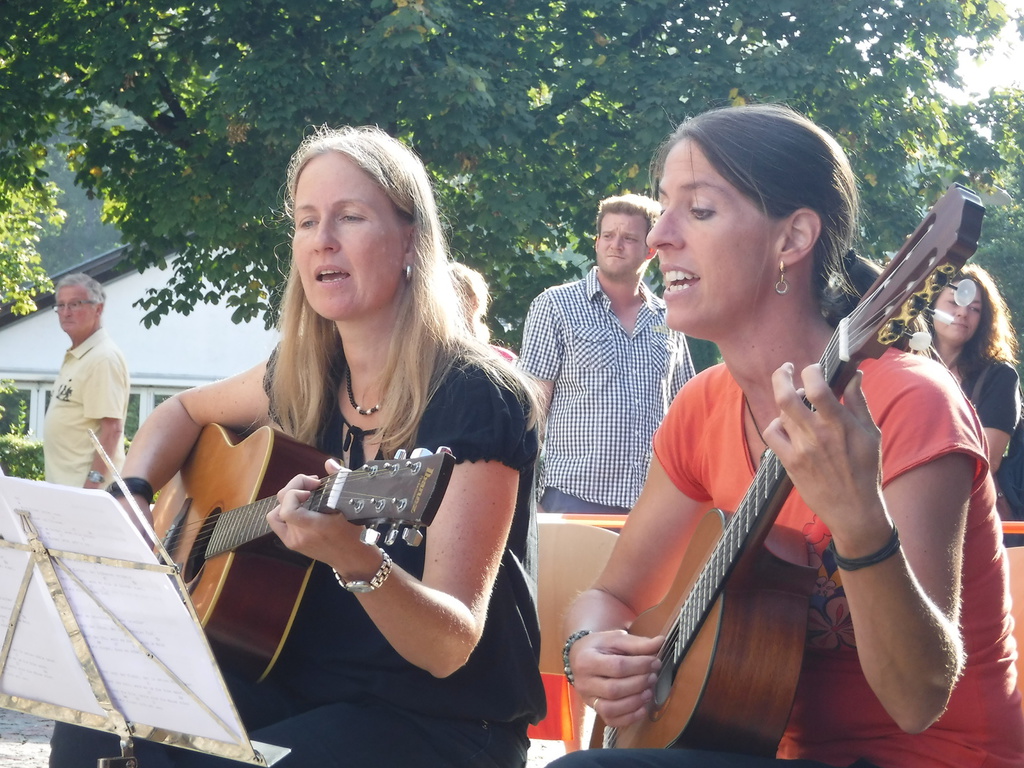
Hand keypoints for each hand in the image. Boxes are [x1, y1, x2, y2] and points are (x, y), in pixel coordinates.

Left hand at [267, 459, 378, 570]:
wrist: (351, 558)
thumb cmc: (354, 533)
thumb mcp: (351, 505)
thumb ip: (340, 480)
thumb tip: (329, 463)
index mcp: (314, 527)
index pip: (288, 508)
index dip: (295, 490)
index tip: (313, 486)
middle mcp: (299, 535)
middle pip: (281, 503)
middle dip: (295, 486)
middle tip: (313, 484)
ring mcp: (292, 541)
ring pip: (275, 512)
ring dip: (288, 500)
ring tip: (304, 496)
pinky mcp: (291, 543)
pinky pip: (277, 522)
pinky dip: (285, 511)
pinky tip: (300, 507)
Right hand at [568, 630, 662, 726]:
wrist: (580, 656)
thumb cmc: (599, 647)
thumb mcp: (616, 639)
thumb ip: (638, 643)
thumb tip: (660, 642)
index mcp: (586, 660)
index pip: (616, 666)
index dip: (640, 666)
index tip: (655, 662)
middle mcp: (583, 682)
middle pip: (614, 689)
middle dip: (639, 684)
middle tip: (653, 676)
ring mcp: (587, 699)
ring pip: (611, 708)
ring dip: (635, 702)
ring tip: (649, 691)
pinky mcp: (594, 710)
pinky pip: (611, 720)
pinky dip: (630, 718)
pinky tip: (642, 708)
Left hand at [763, 363, 887, 538]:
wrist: (854, 509)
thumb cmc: (867, 470)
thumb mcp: (871, 434)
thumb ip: (858, 402)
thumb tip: (854, 374)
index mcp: (839, 424)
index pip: (816, 387)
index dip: (810, 371)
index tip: (813, 369)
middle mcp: (816, 433)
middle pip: (786, 396)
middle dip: (782, 375)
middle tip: (787, 368)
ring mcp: (800, 448)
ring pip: (780, 413)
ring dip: (786, 402)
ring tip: (797, 402)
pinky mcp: (789, 462)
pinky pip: (772, 433)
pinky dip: (776, 423)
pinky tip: (786, 424)